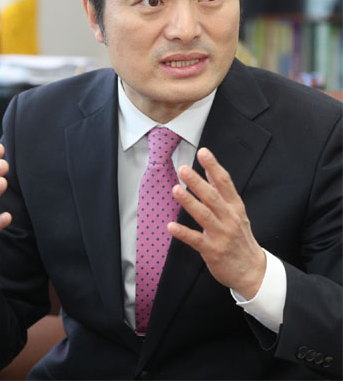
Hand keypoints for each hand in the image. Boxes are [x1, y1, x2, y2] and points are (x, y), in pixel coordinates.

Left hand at [168, 147, 265, 299]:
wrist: (252, 271)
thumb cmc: (241, 238)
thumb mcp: (236, 211)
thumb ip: (222, 190)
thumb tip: (209, 168)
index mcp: (235, 207)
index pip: (225, 183)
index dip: (214, 166)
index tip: (203, 153)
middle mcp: (230, 219)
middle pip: (213, 197)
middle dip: (198, 182)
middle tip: (184, 169)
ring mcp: (222, 235)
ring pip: (204, 216)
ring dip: (189, 202)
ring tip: (176, 190)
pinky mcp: (213, 251)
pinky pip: (196, 240)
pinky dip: (183, 233)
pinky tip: (171, 226)